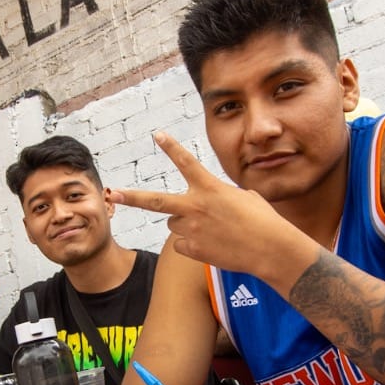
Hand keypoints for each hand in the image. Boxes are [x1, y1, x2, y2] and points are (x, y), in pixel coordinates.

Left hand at [108, 133, 313, 285]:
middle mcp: (196, 206)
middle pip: (156, 201)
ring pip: (173, 224)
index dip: (171, 146)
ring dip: (184, 223)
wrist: (270, 249)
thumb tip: (207, 204)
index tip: (158, 135)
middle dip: (132, 197)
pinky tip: (212, 245)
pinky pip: (181, 245)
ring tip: (210, 229)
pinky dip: (192, 245)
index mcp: (210, 187)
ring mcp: (192, 229)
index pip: (186, 161)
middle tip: (114, 194)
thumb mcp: (242, 197)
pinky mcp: (194, 249)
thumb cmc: (262, 220)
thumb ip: (218, 195)